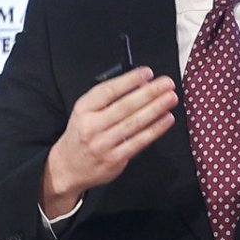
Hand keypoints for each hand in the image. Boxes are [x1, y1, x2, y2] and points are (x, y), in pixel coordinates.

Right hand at [41, 67, 178, 216]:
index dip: (129, 80)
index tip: (147, 73)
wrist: (68, 167)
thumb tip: (139, 86)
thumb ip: (107, 99)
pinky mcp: (114, 159)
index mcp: (83, 109)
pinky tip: (166, 119)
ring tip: (170, 98)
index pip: (108, 91)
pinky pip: (138, 142)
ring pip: (134, 123)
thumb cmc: (82, 134)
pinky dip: (155, 129)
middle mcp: (91, 126)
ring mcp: (103, 144)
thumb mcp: (85, 111)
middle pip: (125, 106)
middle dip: (149, 93)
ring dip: (156, 108)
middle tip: (167, 83)